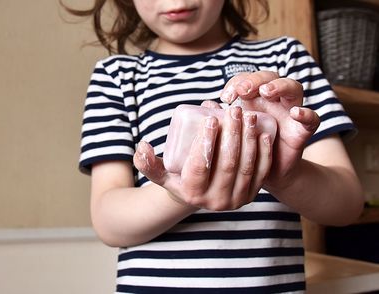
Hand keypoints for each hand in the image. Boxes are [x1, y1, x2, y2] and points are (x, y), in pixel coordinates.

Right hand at [133, 100, 272, 210]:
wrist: (200, 195)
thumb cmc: (179, 177)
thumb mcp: (161, 173)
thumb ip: (147, 162)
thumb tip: (142, 146)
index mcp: (192, 194)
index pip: (201, 165)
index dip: (206, 141)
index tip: (211, 118)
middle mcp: (215, 202)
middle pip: (227, 164)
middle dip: (232, 134)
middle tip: (234, 111)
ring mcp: (236, 201)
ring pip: (245, 167)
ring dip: (249, 139)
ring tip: (249, 117)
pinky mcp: (251, 196)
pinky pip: (260, 173)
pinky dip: (263, 153)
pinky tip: (263, 134)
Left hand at [220, 71, 320, 188]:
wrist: (267, 173)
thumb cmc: (247, 148)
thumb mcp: (232, 133)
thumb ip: (222, 119)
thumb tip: (205, 105)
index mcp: (254, 98)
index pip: (247, 79)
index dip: (237, 82)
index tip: (225, 97)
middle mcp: (274, 100)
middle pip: (270, 77)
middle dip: (255, 80)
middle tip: (242, 90)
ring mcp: (290, 112)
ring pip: (292, 87)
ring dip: (279, 86)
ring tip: (266, 91)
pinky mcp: (302, 130)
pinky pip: (312, 117)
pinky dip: (306, 113)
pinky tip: (296, 113)